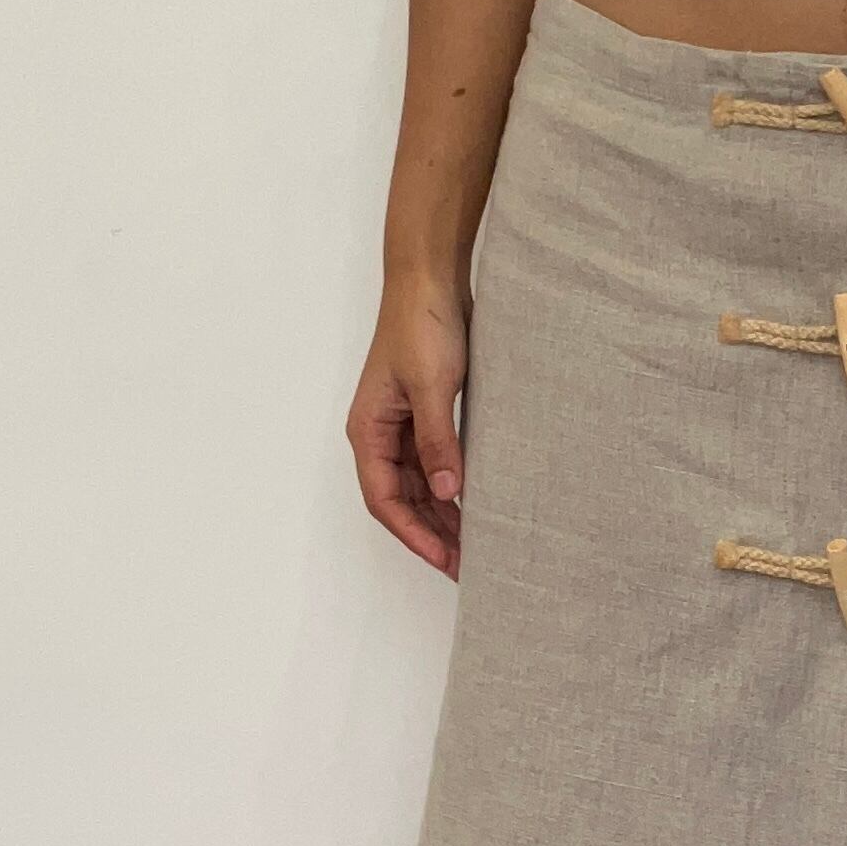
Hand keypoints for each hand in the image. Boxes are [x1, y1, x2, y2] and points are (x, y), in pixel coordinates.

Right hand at [347, 279, 470, 578]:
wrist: (431, 279)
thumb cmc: (422, 324)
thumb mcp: (432, 386)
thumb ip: (438, 440)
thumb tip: (446, 492)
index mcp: (370, 431)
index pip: (385, 500)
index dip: (415, 534)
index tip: (447, 559)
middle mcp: (381, 435)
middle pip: (403, 502)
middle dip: (433, 535)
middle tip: (470, 566)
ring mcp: (403, 428)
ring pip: (420, 489)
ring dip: (444, 518)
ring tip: (477, 546)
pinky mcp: (426, 417)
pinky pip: (436, 467)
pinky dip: (454, 490)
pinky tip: (476, 507)